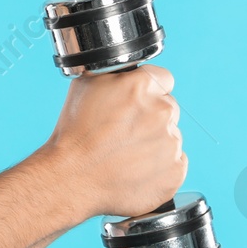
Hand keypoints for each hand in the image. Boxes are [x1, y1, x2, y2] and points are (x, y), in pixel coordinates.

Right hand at [41, 66, 186, 219]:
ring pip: (171, 137)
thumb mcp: (86, 85)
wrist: (72, 178)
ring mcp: (172, 143)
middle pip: (168, 108)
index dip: (148, 91)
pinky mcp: (175, 172)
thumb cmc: (75, 134)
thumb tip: (122, 69)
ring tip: (126, 154)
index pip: (163, 79)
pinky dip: (160, 168)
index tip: (136, 104)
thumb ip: (115, 73)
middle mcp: (163, 111)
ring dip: (155, 143)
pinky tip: (135, 170)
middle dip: (152, 118)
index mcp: (144, 85)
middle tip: (125, 132)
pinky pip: (175, 164)